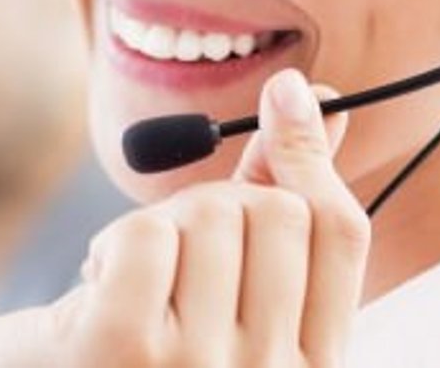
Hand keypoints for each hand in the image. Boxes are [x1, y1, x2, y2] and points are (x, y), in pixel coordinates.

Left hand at [0, 70, 367, 367]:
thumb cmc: (138, 341)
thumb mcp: (223, 289)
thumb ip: (276, 206)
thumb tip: (317, 99)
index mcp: (311, 366)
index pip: (341, 231)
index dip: (313, 154)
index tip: (287, 98)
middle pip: (277, 211)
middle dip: (218, 198)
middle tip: (175, 249)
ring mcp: (201, 367)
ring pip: (209, 212)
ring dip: (159, 223)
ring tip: (133, 281)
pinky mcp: (125, 347)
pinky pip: (146, 233)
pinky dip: (114, 239)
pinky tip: (98, 284)